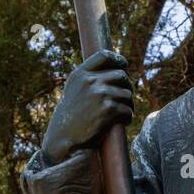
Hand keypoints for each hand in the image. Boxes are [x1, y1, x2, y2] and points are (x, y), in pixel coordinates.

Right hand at [41, 50, 132, 165]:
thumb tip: (117, 68)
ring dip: (129, 104)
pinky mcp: (107, 110)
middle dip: (127, 86)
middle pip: (122, 75)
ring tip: (123, 112)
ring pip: (127, 94)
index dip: (118, 59)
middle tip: (125, 98)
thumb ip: (90, 77)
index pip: (104, 56)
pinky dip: (128, 117)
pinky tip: (123, 121)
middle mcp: (90, 81)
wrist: (64, 137)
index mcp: (80, 74)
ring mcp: (99, 94)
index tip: (124, 65)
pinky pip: (127, 110)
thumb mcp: (75, 89)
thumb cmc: (71, 114)